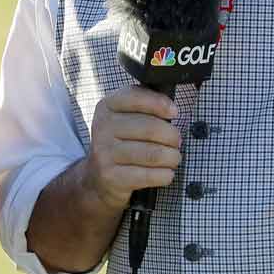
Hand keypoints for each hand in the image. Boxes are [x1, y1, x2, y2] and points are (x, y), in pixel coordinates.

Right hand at [81, 87, 181, 209]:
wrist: (97, 175)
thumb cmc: (121, 142)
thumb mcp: (125, 116)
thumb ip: (144, 105)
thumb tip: (171, 109)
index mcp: (107, 107)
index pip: (136, 97)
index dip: (160, 104)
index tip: (174, 112)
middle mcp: (102, 127)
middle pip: (150, 128)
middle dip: (172, 136)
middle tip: (177, 142)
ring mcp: (104, 153)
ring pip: (153, 154)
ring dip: (172, 157)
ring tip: (174, 158)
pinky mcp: (111, 176)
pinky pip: (149, 175)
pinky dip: (165, 175)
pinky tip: (166, 173)